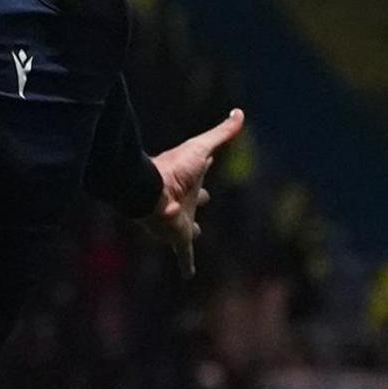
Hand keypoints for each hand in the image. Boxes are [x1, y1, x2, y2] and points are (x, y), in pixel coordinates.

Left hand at [148, 108, 244, 276]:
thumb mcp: (201, 148)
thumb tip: (240, 112)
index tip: (210, 160)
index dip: (205, 164)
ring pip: (188, 225)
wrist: (148, 190)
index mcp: (189, 177)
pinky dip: (186, 264)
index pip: (200, 169)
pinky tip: (188, 275)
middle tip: (205, 197)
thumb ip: (221, 133)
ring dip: (190, 229)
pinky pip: (184, 254)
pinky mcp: (178, 237)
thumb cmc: (173, 169)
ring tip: (194, 234)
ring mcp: (180, 219)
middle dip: (198, 198)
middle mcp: (184, 198)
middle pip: (194, 198)